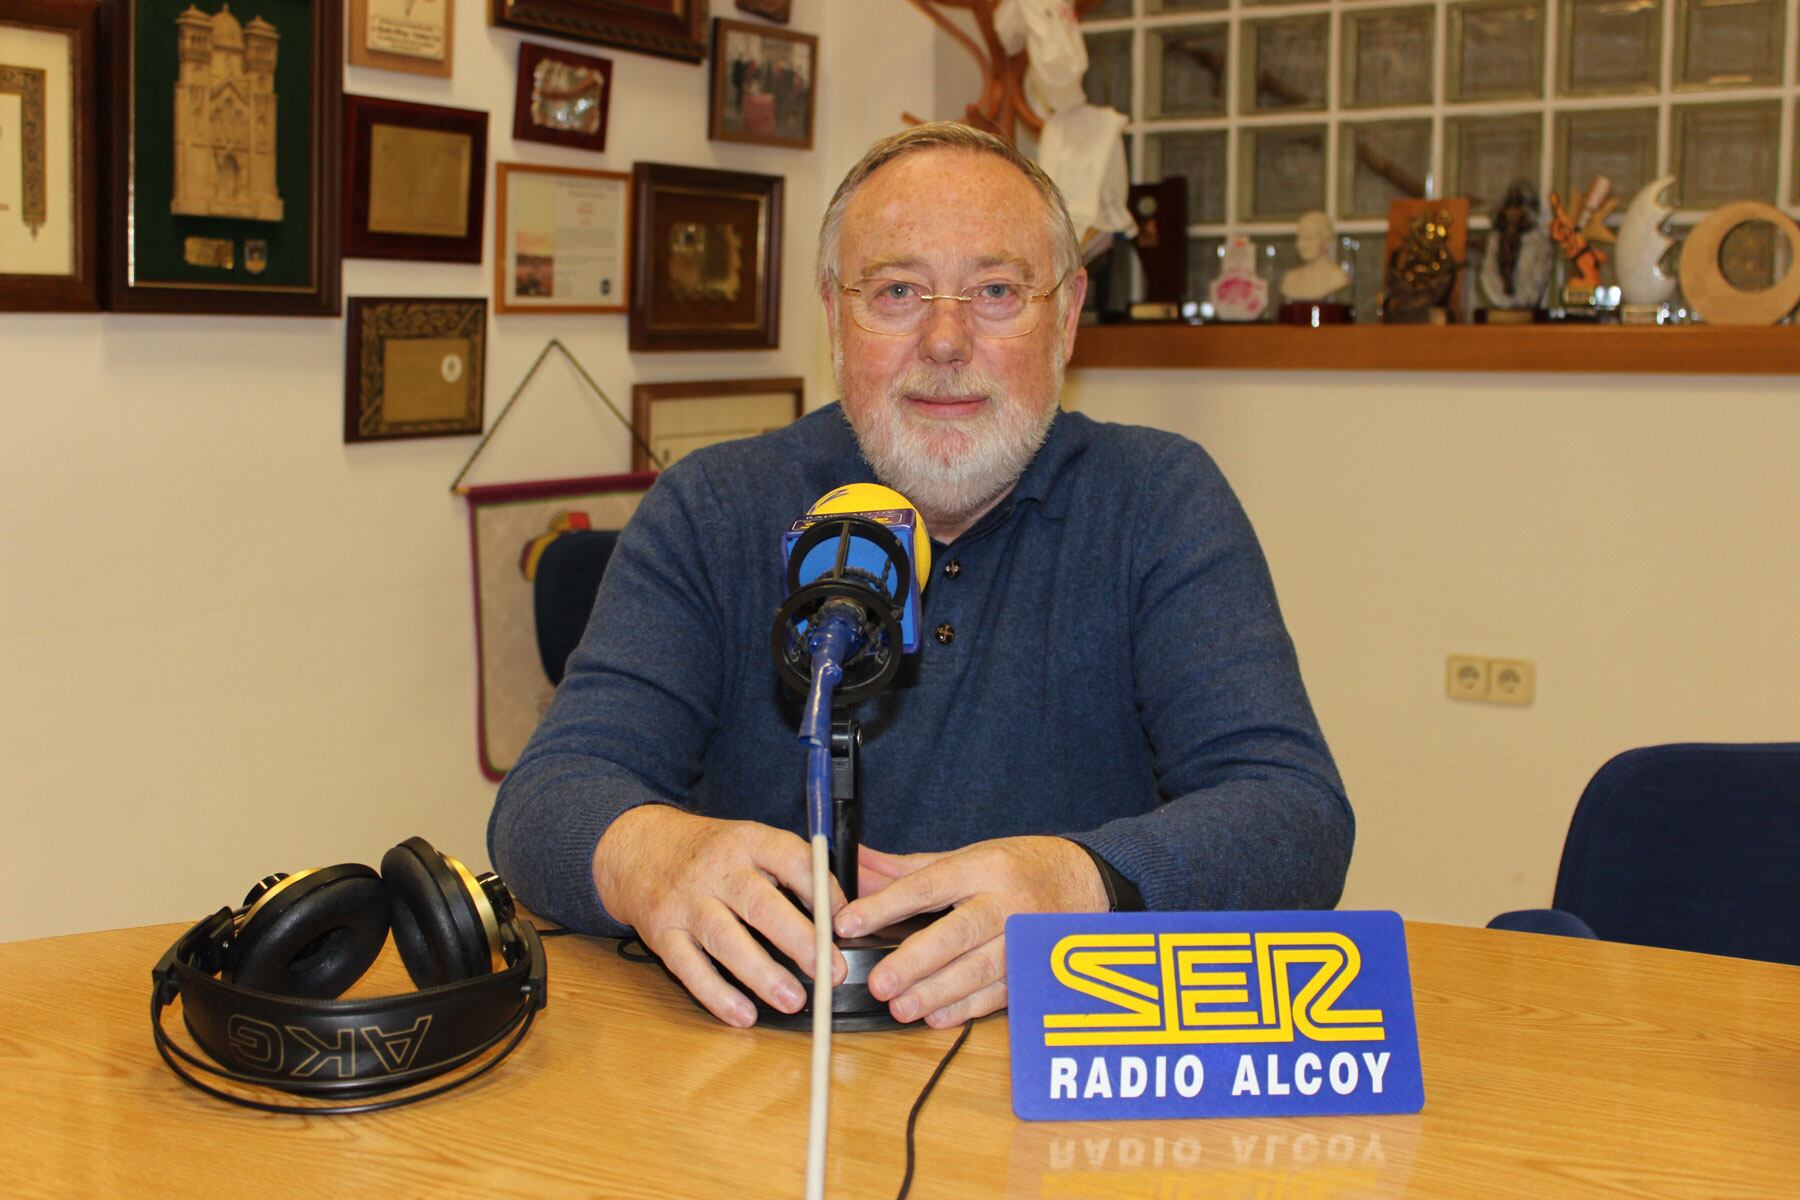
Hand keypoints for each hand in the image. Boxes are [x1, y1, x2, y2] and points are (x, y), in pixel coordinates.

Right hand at [594, 806, 846, 1027]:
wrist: (637, 848)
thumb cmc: (712, 852)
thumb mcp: (751, 841)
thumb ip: (795, 868)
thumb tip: (853, 903)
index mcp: (748, 841)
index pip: (792, 859)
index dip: (824, 891)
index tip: (848, 923)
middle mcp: (717, 869)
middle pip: (762, 905)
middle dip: (801, 941)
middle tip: (831, 973)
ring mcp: (686, 901)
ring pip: (726, 940)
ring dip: (763, 974)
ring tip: (794, 1001)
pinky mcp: (662, 932)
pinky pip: (689, 967)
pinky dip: (717, 995)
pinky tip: (743, 1015)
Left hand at [832, 836, 1107, 1027]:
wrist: (1087, 880)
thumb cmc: (1019, 867)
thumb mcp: (968, 856)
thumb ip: (908, 868)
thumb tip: (856, 864)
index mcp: (982, 867)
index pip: (927, 886)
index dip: (885, 905)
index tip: (849, 922)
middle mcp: (1005, 902)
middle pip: (956, 932)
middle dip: (916, 960)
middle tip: (881, 982)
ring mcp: (1023, 939)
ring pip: (979, 970)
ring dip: (938, 992)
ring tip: (901, 1007)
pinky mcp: (1035, 969)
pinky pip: (999, 993)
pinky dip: (967, 1008)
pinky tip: (937, 1018)